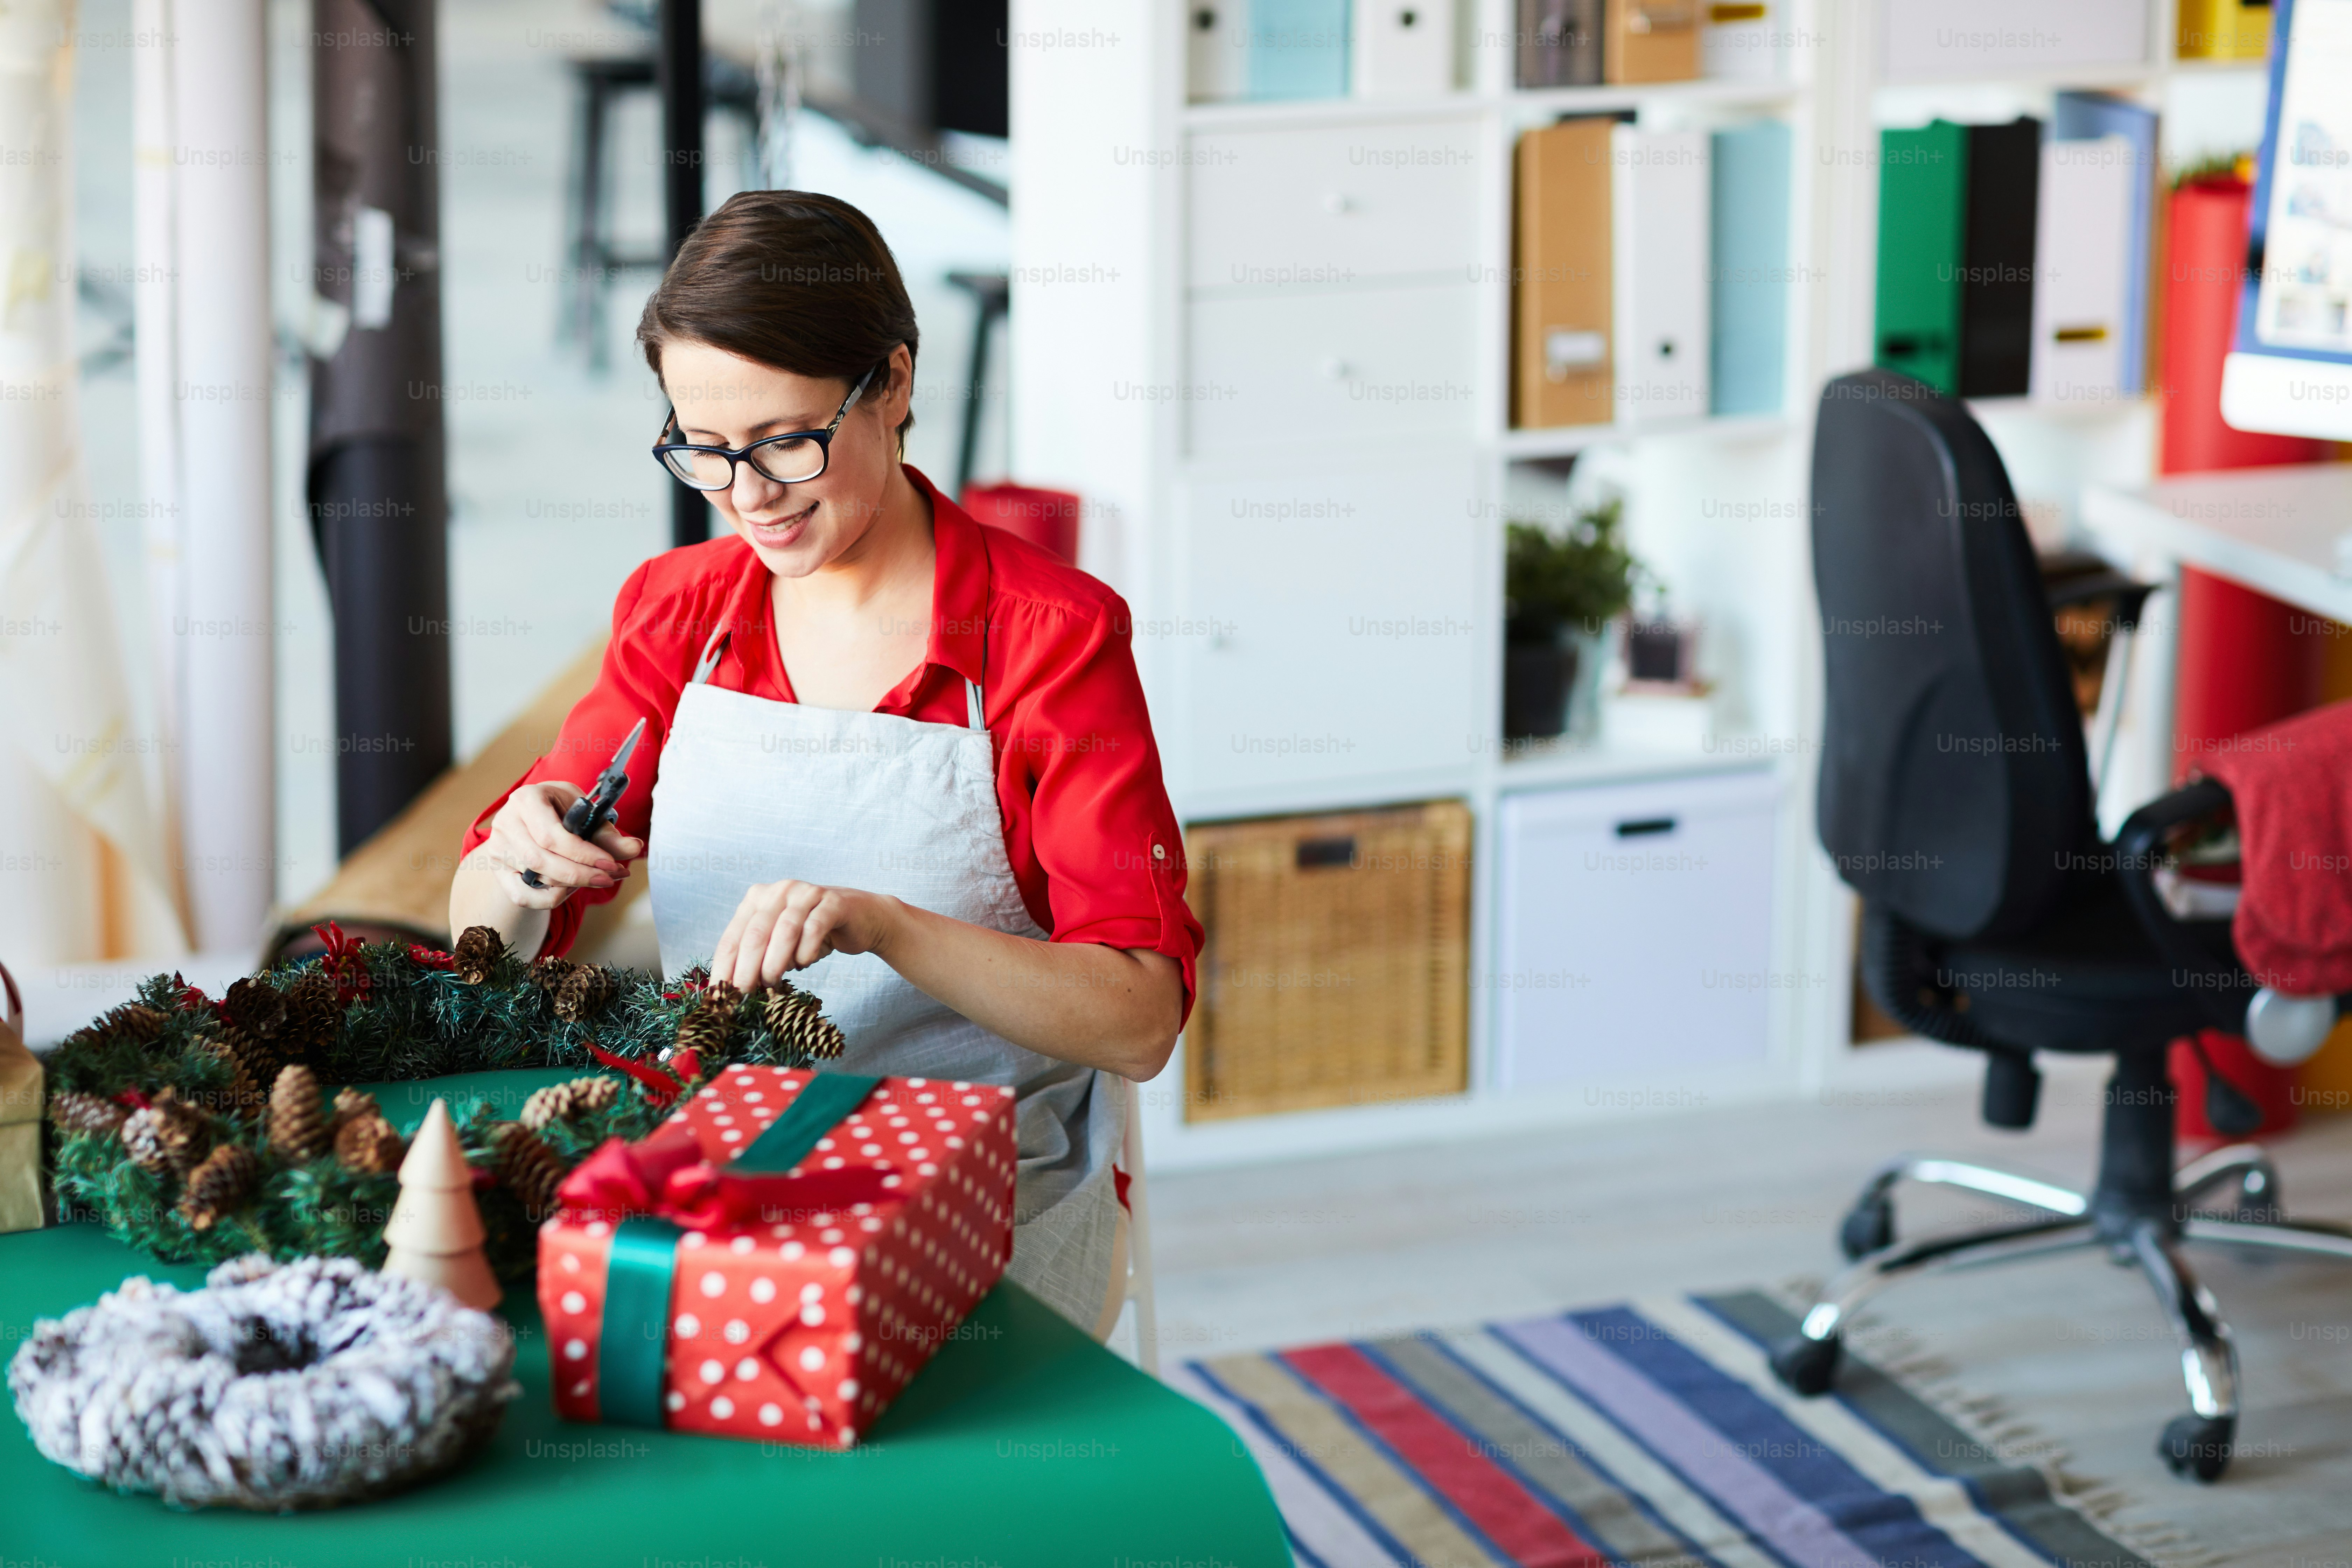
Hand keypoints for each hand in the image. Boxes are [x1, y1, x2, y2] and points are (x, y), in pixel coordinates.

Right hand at [478, 781, 643, 910]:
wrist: (532, 818)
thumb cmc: (562, 811)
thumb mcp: (584, 812)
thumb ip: (608, 833)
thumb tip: (635, 848)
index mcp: (527, 799)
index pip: (551, 835)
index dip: (583, 854)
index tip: (612, 864)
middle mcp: (506, 823)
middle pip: (541, 861)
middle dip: (581, 874)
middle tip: (610, 878)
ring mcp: (497, 849)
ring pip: (534, 878)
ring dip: (571, 885)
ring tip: (596, 878)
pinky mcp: (498, 871)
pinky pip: (523, 897)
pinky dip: (551, 898)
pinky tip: (571, 888)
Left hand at [710, 880, 898, 990]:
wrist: (862, 918)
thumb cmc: (814, 934)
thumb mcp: (780, 944)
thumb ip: (759, 957)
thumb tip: (735, 991)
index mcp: (758, 898)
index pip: (733, 936)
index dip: (724, 967)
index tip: (721, 995)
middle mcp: (780, 890)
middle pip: (755, 933)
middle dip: (746, 968)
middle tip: (744, 994)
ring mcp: (807, 893)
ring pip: (784, 930)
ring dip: (774, 962)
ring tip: (771, 983)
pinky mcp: (833, 902)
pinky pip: (815, 928)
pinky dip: (805, 951)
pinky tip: (803, 964)